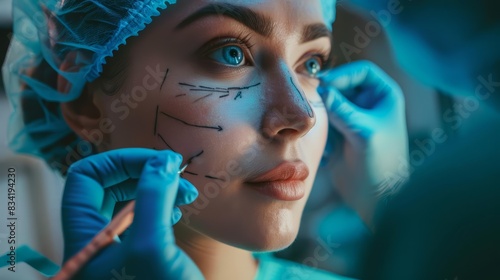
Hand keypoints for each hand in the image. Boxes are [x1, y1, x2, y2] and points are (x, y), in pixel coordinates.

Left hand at [61, 148, 203, 278]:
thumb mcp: (153, 246)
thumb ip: (153, 197)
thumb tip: (163, 160)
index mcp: (85, 242)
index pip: (85, 179)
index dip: (119, 162)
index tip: (158, 162)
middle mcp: (97, 243)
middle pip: (107, 186)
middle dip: (143, 172)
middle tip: (176, 172)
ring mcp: (119, 249)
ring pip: (128, 199)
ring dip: (157, 187)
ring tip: (187, 193)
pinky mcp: (141, 254)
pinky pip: (145, 215)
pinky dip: (163, 204)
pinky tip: (180, 209)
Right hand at [317, 60, 407, 225]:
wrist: (376, 198)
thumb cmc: (381, 164)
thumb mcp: (362, 133)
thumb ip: (342, 109)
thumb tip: (320, 88)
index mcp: (384, 97)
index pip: (362, 72)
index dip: (342, 75)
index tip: (324, 85)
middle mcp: (369, 104)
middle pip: (342, 85)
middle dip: (327, 93)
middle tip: (309, 100)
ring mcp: (353, 119)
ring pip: (330, 103)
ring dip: (320, 110)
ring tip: (310, 120)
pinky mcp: (340, 134)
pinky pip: (324, 121)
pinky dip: (317, 125)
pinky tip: (315, 137)